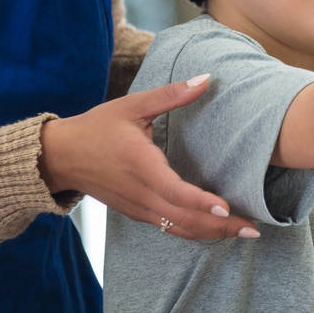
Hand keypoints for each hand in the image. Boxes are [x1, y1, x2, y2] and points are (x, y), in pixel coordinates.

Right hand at [39, 76, 258, 240]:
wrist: (59, 157)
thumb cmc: (96, 128)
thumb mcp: (132, 106)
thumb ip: (171, 94)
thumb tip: (206, 78)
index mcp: (139, 166)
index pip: (174, 192)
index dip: (201, 203)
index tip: (227, 209)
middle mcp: (139, 193)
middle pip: (183, 219)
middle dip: (219, 227)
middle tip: (253, 229)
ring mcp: (137, 207)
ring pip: (178, 229)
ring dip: (211, 234)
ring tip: (243, 233)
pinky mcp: (136, 213)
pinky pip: (169, 228)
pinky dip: (194, 231)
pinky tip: (216, 229)